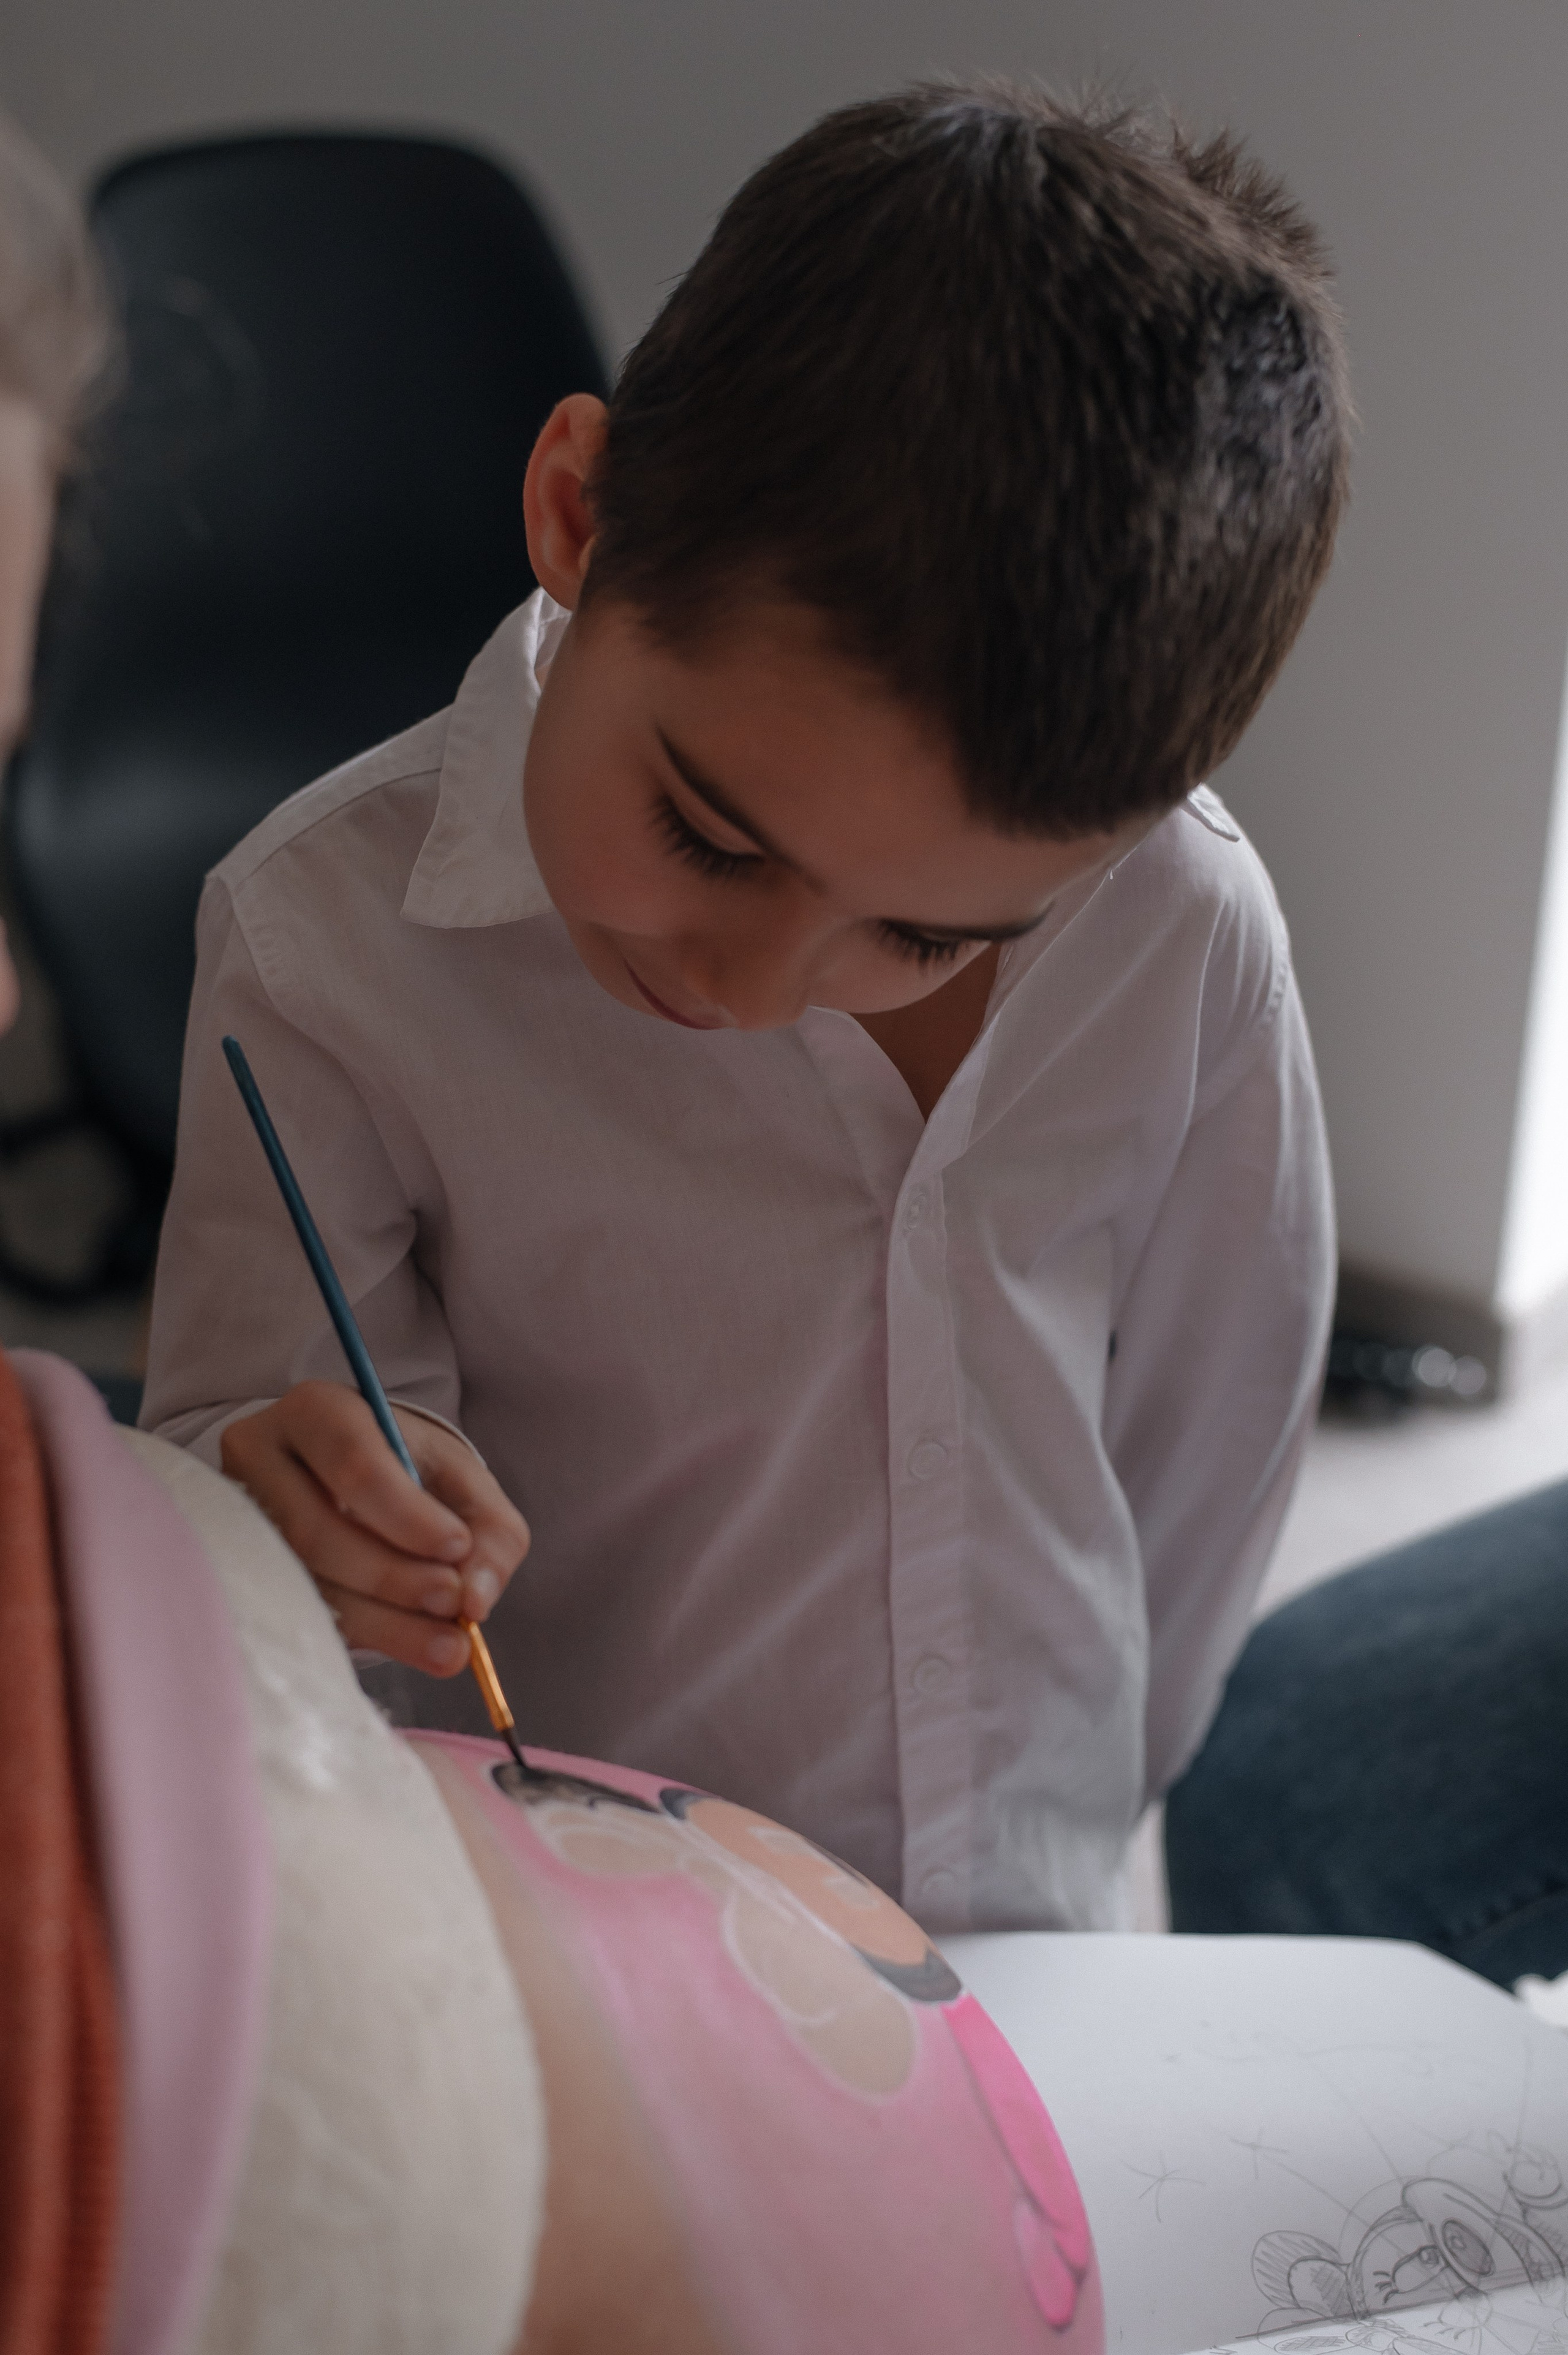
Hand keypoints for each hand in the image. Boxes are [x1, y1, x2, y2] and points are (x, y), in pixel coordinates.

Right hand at [221, 1380, 529, 1674]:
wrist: (356, 1481)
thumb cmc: (412, 1471)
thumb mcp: (463, 1481)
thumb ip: (490, 1532)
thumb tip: (476, 1598)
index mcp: (318, 1411)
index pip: (353, 1462)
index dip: (405, 1514)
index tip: (457, 1548)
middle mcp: (261, 1458)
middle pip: (316, 1530)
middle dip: (394, 1575)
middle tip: (453, 1602)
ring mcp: (240, 1517)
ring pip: (304, 1580)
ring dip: (384, 1618)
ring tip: (448, 1642)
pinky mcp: (243, 1567)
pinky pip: (300, 1611)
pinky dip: (364, 1635)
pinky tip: (412, 1645)